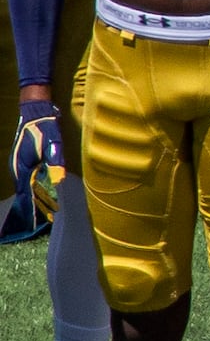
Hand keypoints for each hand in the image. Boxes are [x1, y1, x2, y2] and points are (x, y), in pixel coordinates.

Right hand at [12, 100, 64, 223]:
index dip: (33, 210)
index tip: (38, 225)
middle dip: (32, 211)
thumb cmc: (46, 127)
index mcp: (23, 167)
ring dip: (33, 203)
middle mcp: (19, 169)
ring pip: (26, 190)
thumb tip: (58, 178)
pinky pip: (28, 183)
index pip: (27, 194)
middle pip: (25, 195)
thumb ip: (55, 160)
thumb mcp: (53, 143)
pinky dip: (33, 194)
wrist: (37, 112)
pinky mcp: (25, 163)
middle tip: (38, 228)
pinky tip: (40, 200)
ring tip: (39, 220)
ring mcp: (20, 166)